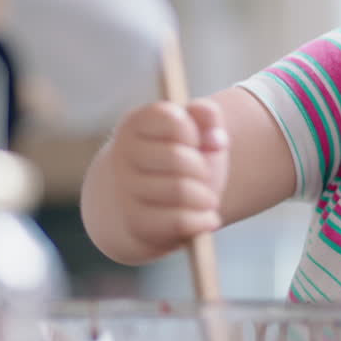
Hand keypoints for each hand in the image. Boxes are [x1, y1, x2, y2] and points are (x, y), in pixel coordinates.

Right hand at [102, 98, 228, 258]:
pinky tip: (208, 218)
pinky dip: (203, 221)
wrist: (145, 202)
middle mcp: (123, 155)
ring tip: (208, 199)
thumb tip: (217, 140)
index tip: (194, 143)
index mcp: (135, 124)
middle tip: (204, 176)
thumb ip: (207, 116)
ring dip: (206, 198)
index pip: (173, 121)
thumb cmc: (176, 159)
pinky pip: (179, 221)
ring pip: (180, 191)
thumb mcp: (192, 130)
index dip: (194, 133)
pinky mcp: (136, 223)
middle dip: (202, 170)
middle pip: (177, 158)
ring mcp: (125, 191)